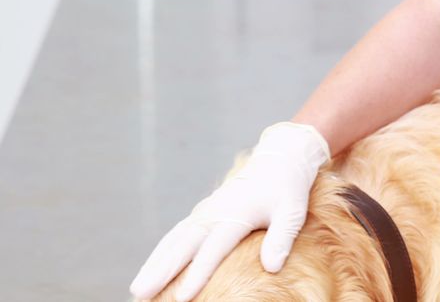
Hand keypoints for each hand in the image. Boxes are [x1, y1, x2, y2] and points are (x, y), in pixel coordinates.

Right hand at [129, 122, 330, 300]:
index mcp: (236, 213)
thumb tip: (272, 268)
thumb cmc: (288, 187)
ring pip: (175, 239)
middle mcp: (215, 212)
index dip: (198, 273)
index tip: (182, 297)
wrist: (280, 158)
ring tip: (138, 287)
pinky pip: (178, 234)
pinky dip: (162, 251)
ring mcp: (206, 211)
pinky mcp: (204, 212)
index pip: (213, 248)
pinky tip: (152, 267)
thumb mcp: (293, 211)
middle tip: (141, 293)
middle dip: (162, 270)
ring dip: (155, 262)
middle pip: (183, 245)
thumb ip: (282, 238)